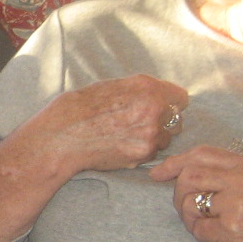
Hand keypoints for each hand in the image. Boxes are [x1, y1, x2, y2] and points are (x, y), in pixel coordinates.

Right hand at [0, 74, 187, 241]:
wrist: (61, 137)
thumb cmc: (79, 107)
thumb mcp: (110, 85)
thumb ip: (140, 89)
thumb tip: (159, 93)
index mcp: (148, 88)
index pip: (181, 97)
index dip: (169, 102)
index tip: (159, 107)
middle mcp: (154, 110)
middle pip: (176, 120)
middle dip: (163, 121)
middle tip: (138, 123)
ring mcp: (150, 136)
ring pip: (165, 139)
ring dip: (153, 138)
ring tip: (125, 135)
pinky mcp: (142, 155)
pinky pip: (151, 153)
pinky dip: (141, 151)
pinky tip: (120, 145)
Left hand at [149, 145, 242, 241]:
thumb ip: (232, 179)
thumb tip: (187, 173)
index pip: (202, 153)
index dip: (175, 162)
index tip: (158, 174)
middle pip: (189, 175)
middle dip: (178, 195)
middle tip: (187, 213)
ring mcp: (240, 202)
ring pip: (189, 202)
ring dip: (189, 219)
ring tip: (206, 231)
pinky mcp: (234, 227)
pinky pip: (199, 228)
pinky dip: (202, 238)